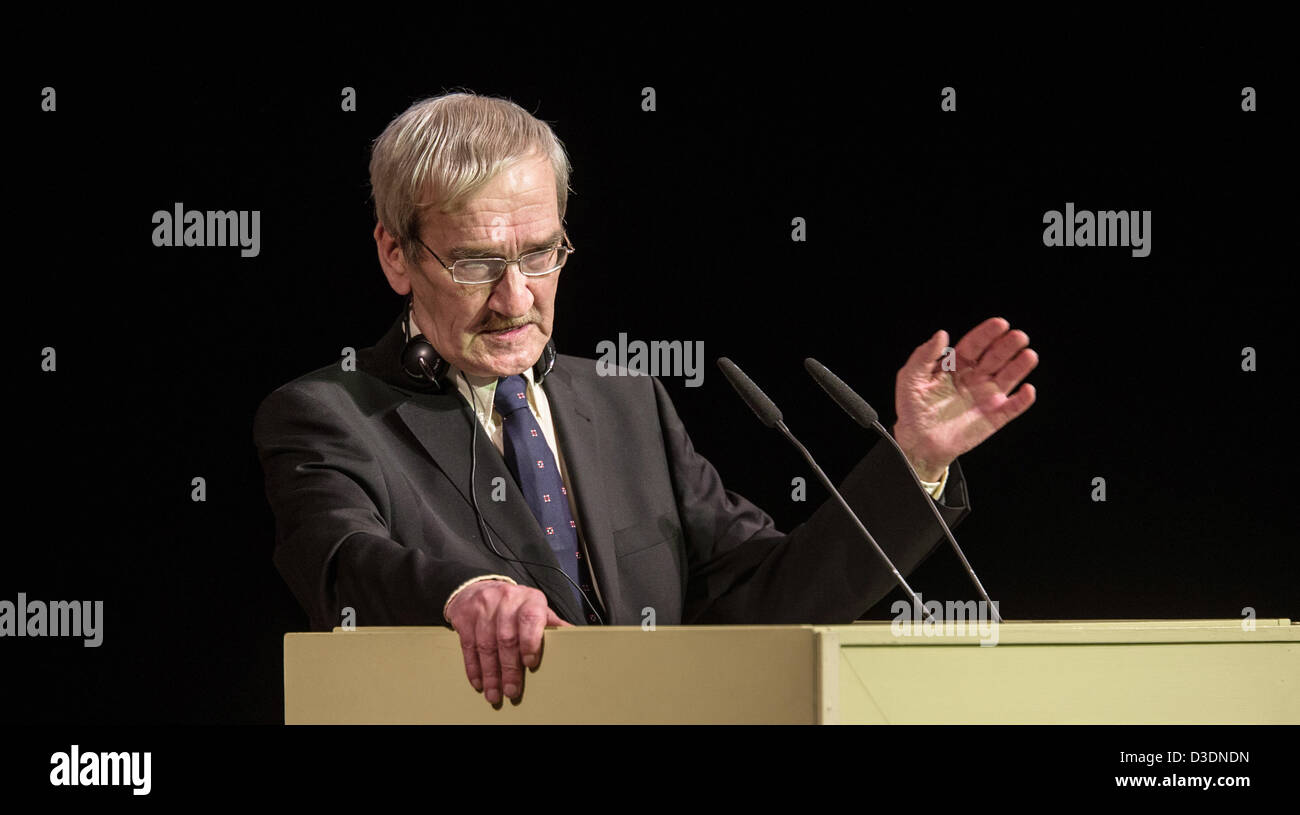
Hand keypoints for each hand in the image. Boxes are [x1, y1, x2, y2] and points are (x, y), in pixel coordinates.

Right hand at [445, 581, 571, 704]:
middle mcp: (506, 600)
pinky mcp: (465, 617)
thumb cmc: (515, 604)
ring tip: (495, 693)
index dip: (530, 642)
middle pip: (506, 638)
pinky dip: (474, 668)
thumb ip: (551, 623)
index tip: (530, 663)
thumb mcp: (535, 607)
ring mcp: (483, 607)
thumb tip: (574, 638)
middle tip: (511, 690)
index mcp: (529, 599)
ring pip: (486, 645)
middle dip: (509, 668)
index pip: (530, 618)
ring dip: (490, 674)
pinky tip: (479, 682)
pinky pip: (468, 646)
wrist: (479, 587)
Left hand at [893, 317, 1038, 479]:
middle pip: (995, 357)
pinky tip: (1027, 389)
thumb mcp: (911, 378)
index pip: (975, 345)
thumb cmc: (912, 409)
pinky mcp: (994, 417)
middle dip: (1007, 345)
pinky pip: (1013, 407)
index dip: (987, 334)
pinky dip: (1023, 399)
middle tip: (1019, 336)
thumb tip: (941, 334)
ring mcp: (986, 396)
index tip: (1000, 324)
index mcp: (956, 365)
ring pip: (1008, 377)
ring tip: (1029, 355)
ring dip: (1020, 366)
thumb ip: (924, 355)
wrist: (918, 443)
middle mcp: (975, 377)